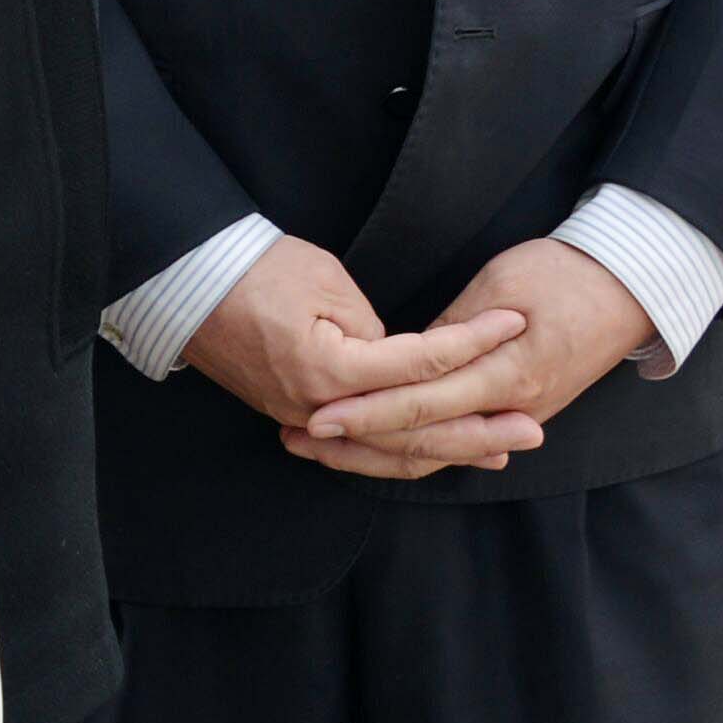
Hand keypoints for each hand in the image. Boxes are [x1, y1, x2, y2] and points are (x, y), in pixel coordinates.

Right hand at [179, 233, 524, 438]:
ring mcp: (305, 420)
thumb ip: (378, 332)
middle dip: (479, 430)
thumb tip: (406, 361)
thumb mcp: (327, 282)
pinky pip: (359, 448)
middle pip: (414, 430)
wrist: (189, 282)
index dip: (473, 343)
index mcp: (331, 370)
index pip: (420, 365)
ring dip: (446, 451)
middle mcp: (320, 409)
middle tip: (533, 431)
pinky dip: (399, 453)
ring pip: (387, 453)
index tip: (515, 324)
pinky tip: (431, 453)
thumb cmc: (258, 268)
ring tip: (497, 452)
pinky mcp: (297, 417)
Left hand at [292, 236, 659, 477]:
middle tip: (299, 438)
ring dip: (378, 452)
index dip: (367, 412)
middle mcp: (512, 407)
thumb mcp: (503, 284)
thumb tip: (405, 357)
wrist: (630, 286)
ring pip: (438, 450)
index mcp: (508, 374)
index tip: (318, 414)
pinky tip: (376, 447)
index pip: (423, 404)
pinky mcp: (519, 411)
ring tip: (323, 447)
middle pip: (423, 439)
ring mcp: (518, 415)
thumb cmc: (567, 272)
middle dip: (358, 443)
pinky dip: (415, 446)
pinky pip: (458, 440)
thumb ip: (454, 328)